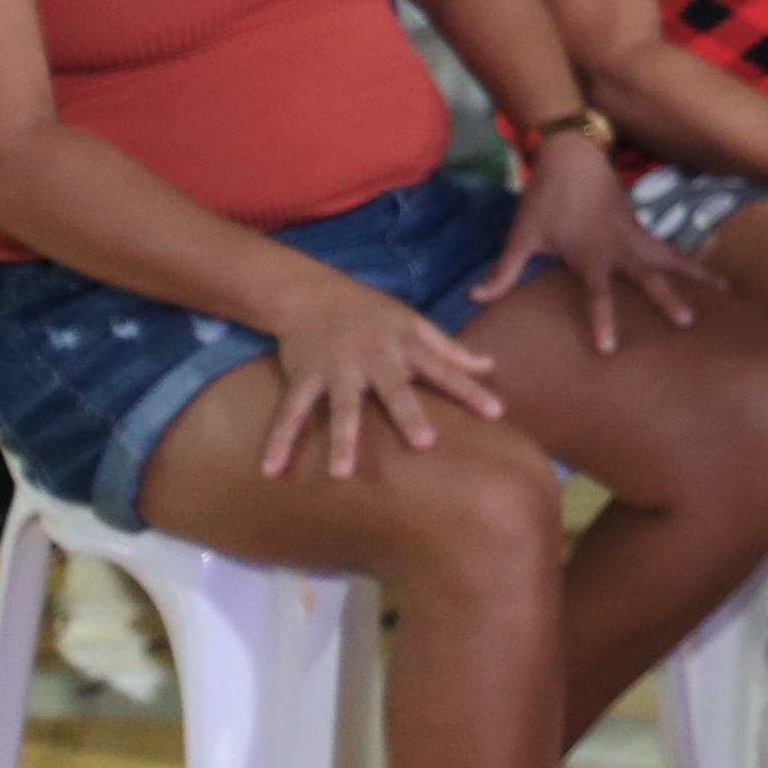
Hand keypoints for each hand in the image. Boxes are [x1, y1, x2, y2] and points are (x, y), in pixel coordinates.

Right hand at [261, 276, 505, 476]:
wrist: (312, 294)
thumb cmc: (372, 313)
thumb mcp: (415, 323)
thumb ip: (451, 349)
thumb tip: (490, 365)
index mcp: (405, 345)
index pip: (446, 369)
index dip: (471, 390)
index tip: (496, 412)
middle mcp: (374, 358)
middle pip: (394, 389)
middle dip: (408, 414)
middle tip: (425, 442)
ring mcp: (336, 368)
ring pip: (341, 406)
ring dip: (342, 439)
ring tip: (341, 473)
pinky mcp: (304, 375)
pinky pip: (290, 411)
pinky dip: (279, 439)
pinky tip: (271, 469)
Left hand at [471, 133, 720, 351]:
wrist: (571, 155)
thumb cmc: (545, 197)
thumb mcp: (522, 234)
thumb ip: (504, 269)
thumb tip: (476, 297)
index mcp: (591, 253)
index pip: (599, 293)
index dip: (603, 320)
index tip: (611, 348)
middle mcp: (620, 246)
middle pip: (649, 276)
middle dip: (668, 298)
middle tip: (687, 321)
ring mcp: (635, 234)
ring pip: (672, 257)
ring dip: (697, 273)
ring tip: (725, 289)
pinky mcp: (639, 226)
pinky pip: (667, 247)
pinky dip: (688, 260)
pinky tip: (706, 272)